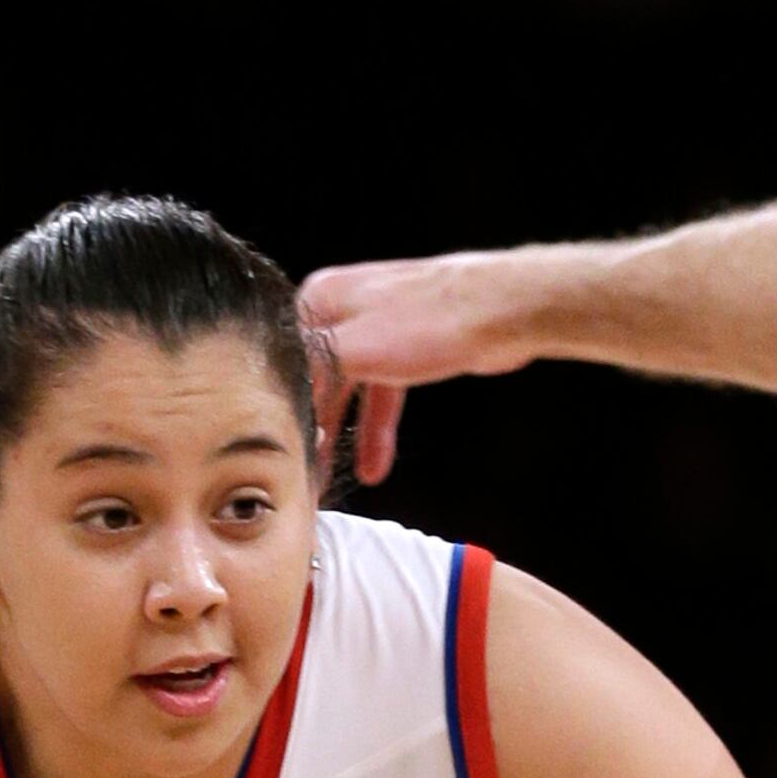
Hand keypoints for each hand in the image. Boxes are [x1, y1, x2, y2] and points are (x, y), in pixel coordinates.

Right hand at [300, 250, 563, 483]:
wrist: (502, 311)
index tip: (277, 442)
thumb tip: (274, 387)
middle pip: (315, 375)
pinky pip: (381, 395)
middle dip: (310, 424)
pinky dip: (376, 428)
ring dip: (342, 435)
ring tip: (329, 479)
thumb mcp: (354, 348)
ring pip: (349, 390)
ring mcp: (377, 329)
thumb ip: (310, 366)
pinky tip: (375, 464)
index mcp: (321, 298)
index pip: (285, 355)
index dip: (282, 400)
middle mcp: (343, 308)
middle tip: (300, 469)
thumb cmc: (430, 320)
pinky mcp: (408, 348)